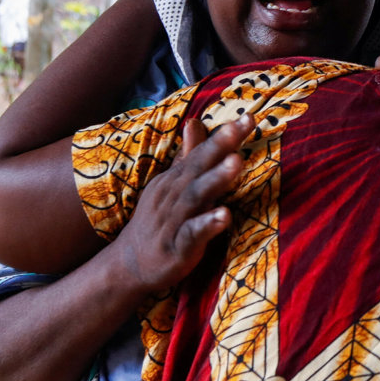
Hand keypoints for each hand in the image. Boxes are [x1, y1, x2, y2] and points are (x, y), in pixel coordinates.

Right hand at [110, 114, 254, 292]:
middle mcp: (174, 194)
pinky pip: (192, 233)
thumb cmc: (160, 220)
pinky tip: (225, 216)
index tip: (251, 116)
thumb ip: (188, 156)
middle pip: (199, 166)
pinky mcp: (176, 246)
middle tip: (243, 125)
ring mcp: (173, 219)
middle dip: (221, 145)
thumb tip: (195, 122)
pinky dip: (207, 224)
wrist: (128, 265)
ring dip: (216, 178)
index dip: (225, 135)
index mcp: (176, 178)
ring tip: (237, 162)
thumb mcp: (172, 185)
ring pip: (196, 195)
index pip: (203, 152)